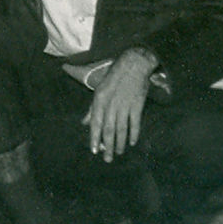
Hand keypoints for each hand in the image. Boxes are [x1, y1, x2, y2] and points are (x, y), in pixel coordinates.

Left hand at [82, 47, 156, 161]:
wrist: (133, 64)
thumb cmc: (114, 76)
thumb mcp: (99, 89)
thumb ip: (92, 108)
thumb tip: (85, 123)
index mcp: (99, 99)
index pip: (95, 123)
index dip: (95, 138)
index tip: (94, 150)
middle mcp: (111, 104)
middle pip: (108, 129)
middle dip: (108, 146)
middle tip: (107, 159)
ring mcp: (125, 105)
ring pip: (121, 129)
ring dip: (120, 143)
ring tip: (119, 153)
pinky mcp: (137, 105)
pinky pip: (135, 123)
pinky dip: (134, 134)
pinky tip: (132, 142)